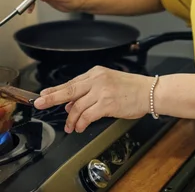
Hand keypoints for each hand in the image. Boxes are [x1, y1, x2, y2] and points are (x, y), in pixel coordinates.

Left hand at [34, 67, 153, 132]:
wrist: (149, 92)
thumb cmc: (132, 88)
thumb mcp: (109, 84)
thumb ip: (90, 92)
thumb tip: (71, 104)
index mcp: (98, 72)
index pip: (72, 81)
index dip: (56, 89)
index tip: (43, 94)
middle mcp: (98, 79)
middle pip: (69, 89)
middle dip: (52, 98)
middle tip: (39, 103)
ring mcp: (102, 91)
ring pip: (77, 107)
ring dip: (71, 120)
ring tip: (70, 127)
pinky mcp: (107, 103)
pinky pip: (86, 116)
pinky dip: (81, 123)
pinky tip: (80, 127)